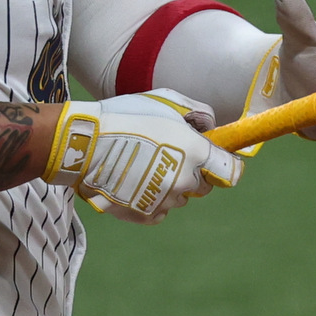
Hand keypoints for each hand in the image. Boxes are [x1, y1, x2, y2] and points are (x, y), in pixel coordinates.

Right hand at [44, 90, 242, 223]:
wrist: (84, 143)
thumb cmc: (126, 116)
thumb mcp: (167, 101)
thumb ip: (198, 114)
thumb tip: (210, 129)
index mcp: (195, 152)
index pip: (231, 172)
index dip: (227, 166)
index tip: (218, 162)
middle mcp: (184, 180)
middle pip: (203, 186)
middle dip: (194, 174)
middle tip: (171, 157)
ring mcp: (164, 200)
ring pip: (179, 199)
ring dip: (171, 187)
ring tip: (146, 167)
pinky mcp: (144, 214)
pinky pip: (160, 212)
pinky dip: (153, 201)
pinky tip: (136, 183)